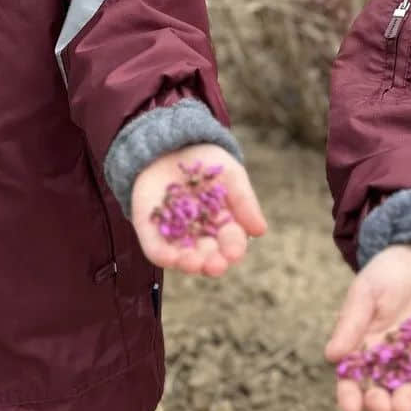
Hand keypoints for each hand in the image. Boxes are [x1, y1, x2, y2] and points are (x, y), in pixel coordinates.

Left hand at [131, 143, 266, 277]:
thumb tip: (260, 231)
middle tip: (215, 265)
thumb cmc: (206, 161)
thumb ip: (244, 200)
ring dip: (189, 264)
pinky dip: (161, 255)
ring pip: (183, 257)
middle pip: (209, 256)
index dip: (233, 249)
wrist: (171, 145)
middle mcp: (200, 235)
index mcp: (223, 224)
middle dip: (213, 264)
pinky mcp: (151, 230)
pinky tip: (168, 257)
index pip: (231, 242)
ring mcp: (175, 234)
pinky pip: (155, 248)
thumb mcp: (230, 174)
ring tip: (193, 263)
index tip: (234, 252)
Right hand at [325, 243, 410, 410]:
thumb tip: (331, 356)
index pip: (352, 380)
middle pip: (379, 392)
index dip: (349, 397)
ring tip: (402, 404)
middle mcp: (386, 359)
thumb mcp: (365, 293)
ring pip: (406, 391)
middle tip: (379, 403)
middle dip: (377, 404)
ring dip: (403, 403)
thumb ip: (351, 323)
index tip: (350, 409)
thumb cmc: (387, 273)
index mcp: (362, 347)